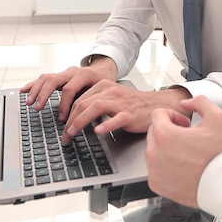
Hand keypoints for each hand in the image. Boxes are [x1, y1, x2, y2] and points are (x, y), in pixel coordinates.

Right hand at [21, 55, 117, 121]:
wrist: (104, 70)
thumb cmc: (105, 82)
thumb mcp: (105, 91)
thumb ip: (95, 101)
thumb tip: (87, 117)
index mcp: (84, 75)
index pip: (69, 89)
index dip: (64, 104)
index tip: (63, 119)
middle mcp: (72, 72)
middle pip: (54, 80)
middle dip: (44, 95)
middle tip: (38, 107)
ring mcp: (64, 73)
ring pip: (46, 78)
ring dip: (36, 90)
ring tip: (29, 102)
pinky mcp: (59, 76)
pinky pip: (44, 78)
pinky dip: (33, 85)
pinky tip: (24, 90)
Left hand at [64, 81, 191, 140]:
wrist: (157, 105)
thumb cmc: (134, 105)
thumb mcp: (112, 97)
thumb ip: (96, 103)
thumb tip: (76, 116)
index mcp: (104, 86)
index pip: (79, 99)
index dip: (67, 114)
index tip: (63, 127)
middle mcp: (110, 91)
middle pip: (83, 103)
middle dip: (69, 121)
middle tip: (64, 135)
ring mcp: (120, 103)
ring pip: (94, 108)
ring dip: (79, 122)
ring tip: (72, 134)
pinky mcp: (130, 114)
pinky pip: (116, 119)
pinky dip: (105, 125)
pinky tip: (98, 132)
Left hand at [146, 96, 221, 207]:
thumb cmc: (218, 156)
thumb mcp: (217, 118)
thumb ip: (200, 102)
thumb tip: (185, 103)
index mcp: (164, 134)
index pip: (157, 114)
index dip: (173, 115)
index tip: (184, 125)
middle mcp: (154, 152)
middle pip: (154, 132)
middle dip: (169, 131)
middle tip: (187, 139)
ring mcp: (153, 170)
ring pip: (154, 150)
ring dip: (166, 148)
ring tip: (186, 154)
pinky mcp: (155, 183)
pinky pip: (155, 168)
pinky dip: (165, 166)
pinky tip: (182, 168)